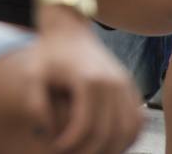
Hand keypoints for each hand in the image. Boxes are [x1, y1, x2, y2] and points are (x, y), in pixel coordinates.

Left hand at [34, 11, 144, 153]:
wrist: (69, 29)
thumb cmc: (48, 54)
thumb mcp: (33, 75)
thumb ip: (36, 103)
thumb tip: (47, 131)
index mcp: (88, 81)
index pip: (85, 126)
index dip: (71, 144)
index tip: (56, 146)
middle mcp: (112, 83)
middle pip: (109, 133)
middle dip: (90, 151)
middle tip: (71, 152)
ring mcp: (125, 85)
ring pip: (128, 131)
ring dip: (112, 148)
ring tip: (90, 151)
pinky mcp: (131, 86)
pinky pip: (137, 121)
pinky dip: (128, 138)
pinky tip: (109, 144)